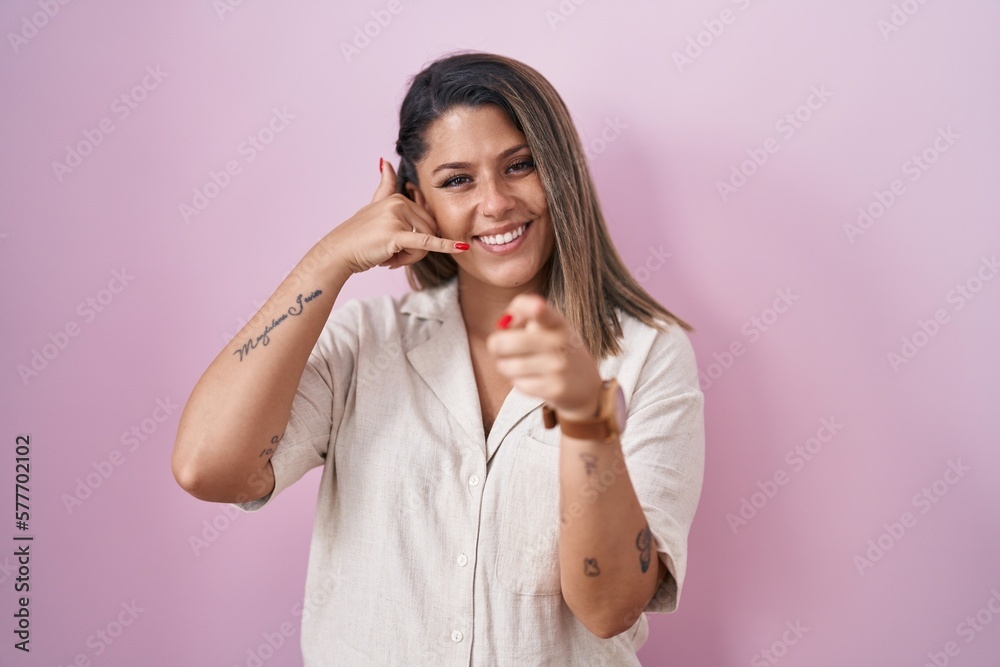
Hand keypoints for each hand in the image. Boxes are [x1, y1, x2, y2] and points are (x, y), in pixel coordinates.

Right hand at [327, 158, 468, 274]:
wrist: (339, 251)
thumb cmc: (358, 234)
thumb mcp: (373, 205)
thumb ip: (384, 186)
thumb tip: (385, 160)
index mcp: (398, 198)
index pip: (426, 221)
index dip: (418, 239)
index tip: (398, 247)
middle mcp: (399, 203)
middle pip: (429, 231)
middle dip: (416, 251)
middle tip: (392, 256)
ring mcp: (397, 217)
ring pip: (425, 243)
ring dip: (410, 258)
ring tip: (389, 257)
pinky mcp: (396, 235)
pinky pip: (426, 243)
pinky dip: (445, 247)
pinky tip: (461, 248)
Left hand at [486, 293, 602, 418]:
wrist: (587, 387)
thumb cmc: (558, 350)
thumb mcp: (549, 326)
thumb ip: (523, 314)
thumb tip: (503, 324)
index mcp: (557, 322)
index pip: (544, 312)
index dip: (535, 308)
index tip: (536, 308)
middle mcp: (559, 342)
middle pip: (504, 342)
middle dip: (495, 347)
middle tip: (499, 348)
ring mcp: (558, 367)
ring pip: (506, 366)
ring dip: (506, 367)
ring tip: (520, 365)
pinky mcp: (555, 389)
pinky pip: (518, 384)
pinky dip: (519, 383)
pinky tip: (533, 380)